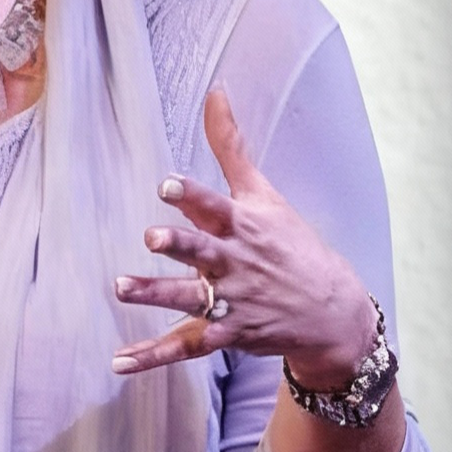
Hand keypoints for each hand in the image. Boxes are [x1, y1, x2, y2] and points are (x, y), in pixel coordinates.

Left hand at [112, 89, 376, 386]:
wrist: (332, 311)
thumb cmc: (291, 243)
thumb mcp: (264, 193)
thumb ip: (231, 145)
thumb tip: (216, 89)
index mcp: (243, 226)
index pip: (216, 207)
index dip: (192, 196)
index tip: (168, 185)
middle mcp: (235, 263)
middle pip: (204, 252)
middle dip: (180, 247)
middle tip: (153, 239)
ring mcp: (231, 302)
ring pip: (189, 299)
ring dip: (156, 295)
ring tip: (121, 287)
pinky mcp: (226, 335)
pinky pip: (185, 347)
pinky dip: (152, 357)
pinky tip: (119, 362)